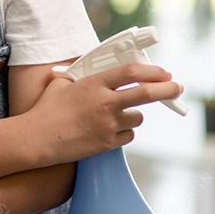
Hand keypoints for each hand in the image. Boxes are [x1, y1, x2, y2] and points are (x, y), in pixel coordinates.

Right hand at [25, 63, 182, 164]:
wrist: (37, 138)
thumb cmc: (45, 110)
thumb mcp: (60, 85)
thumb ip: (76, 78)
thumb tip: (83, 74)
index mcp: (94, 84)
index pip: (131, 72)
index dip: (152, 71)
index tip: (163, 72)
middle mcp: (105, 102)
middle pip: (147, 93)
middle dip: (167, 89)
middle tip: (176, 87)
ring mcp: (109, 124)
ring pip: (138, 117)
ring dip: (133, 115)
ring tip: (117, 115)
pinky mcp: (108, 143)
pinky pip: (128, 135)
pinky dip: (123, 132)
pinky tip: (108, 130)